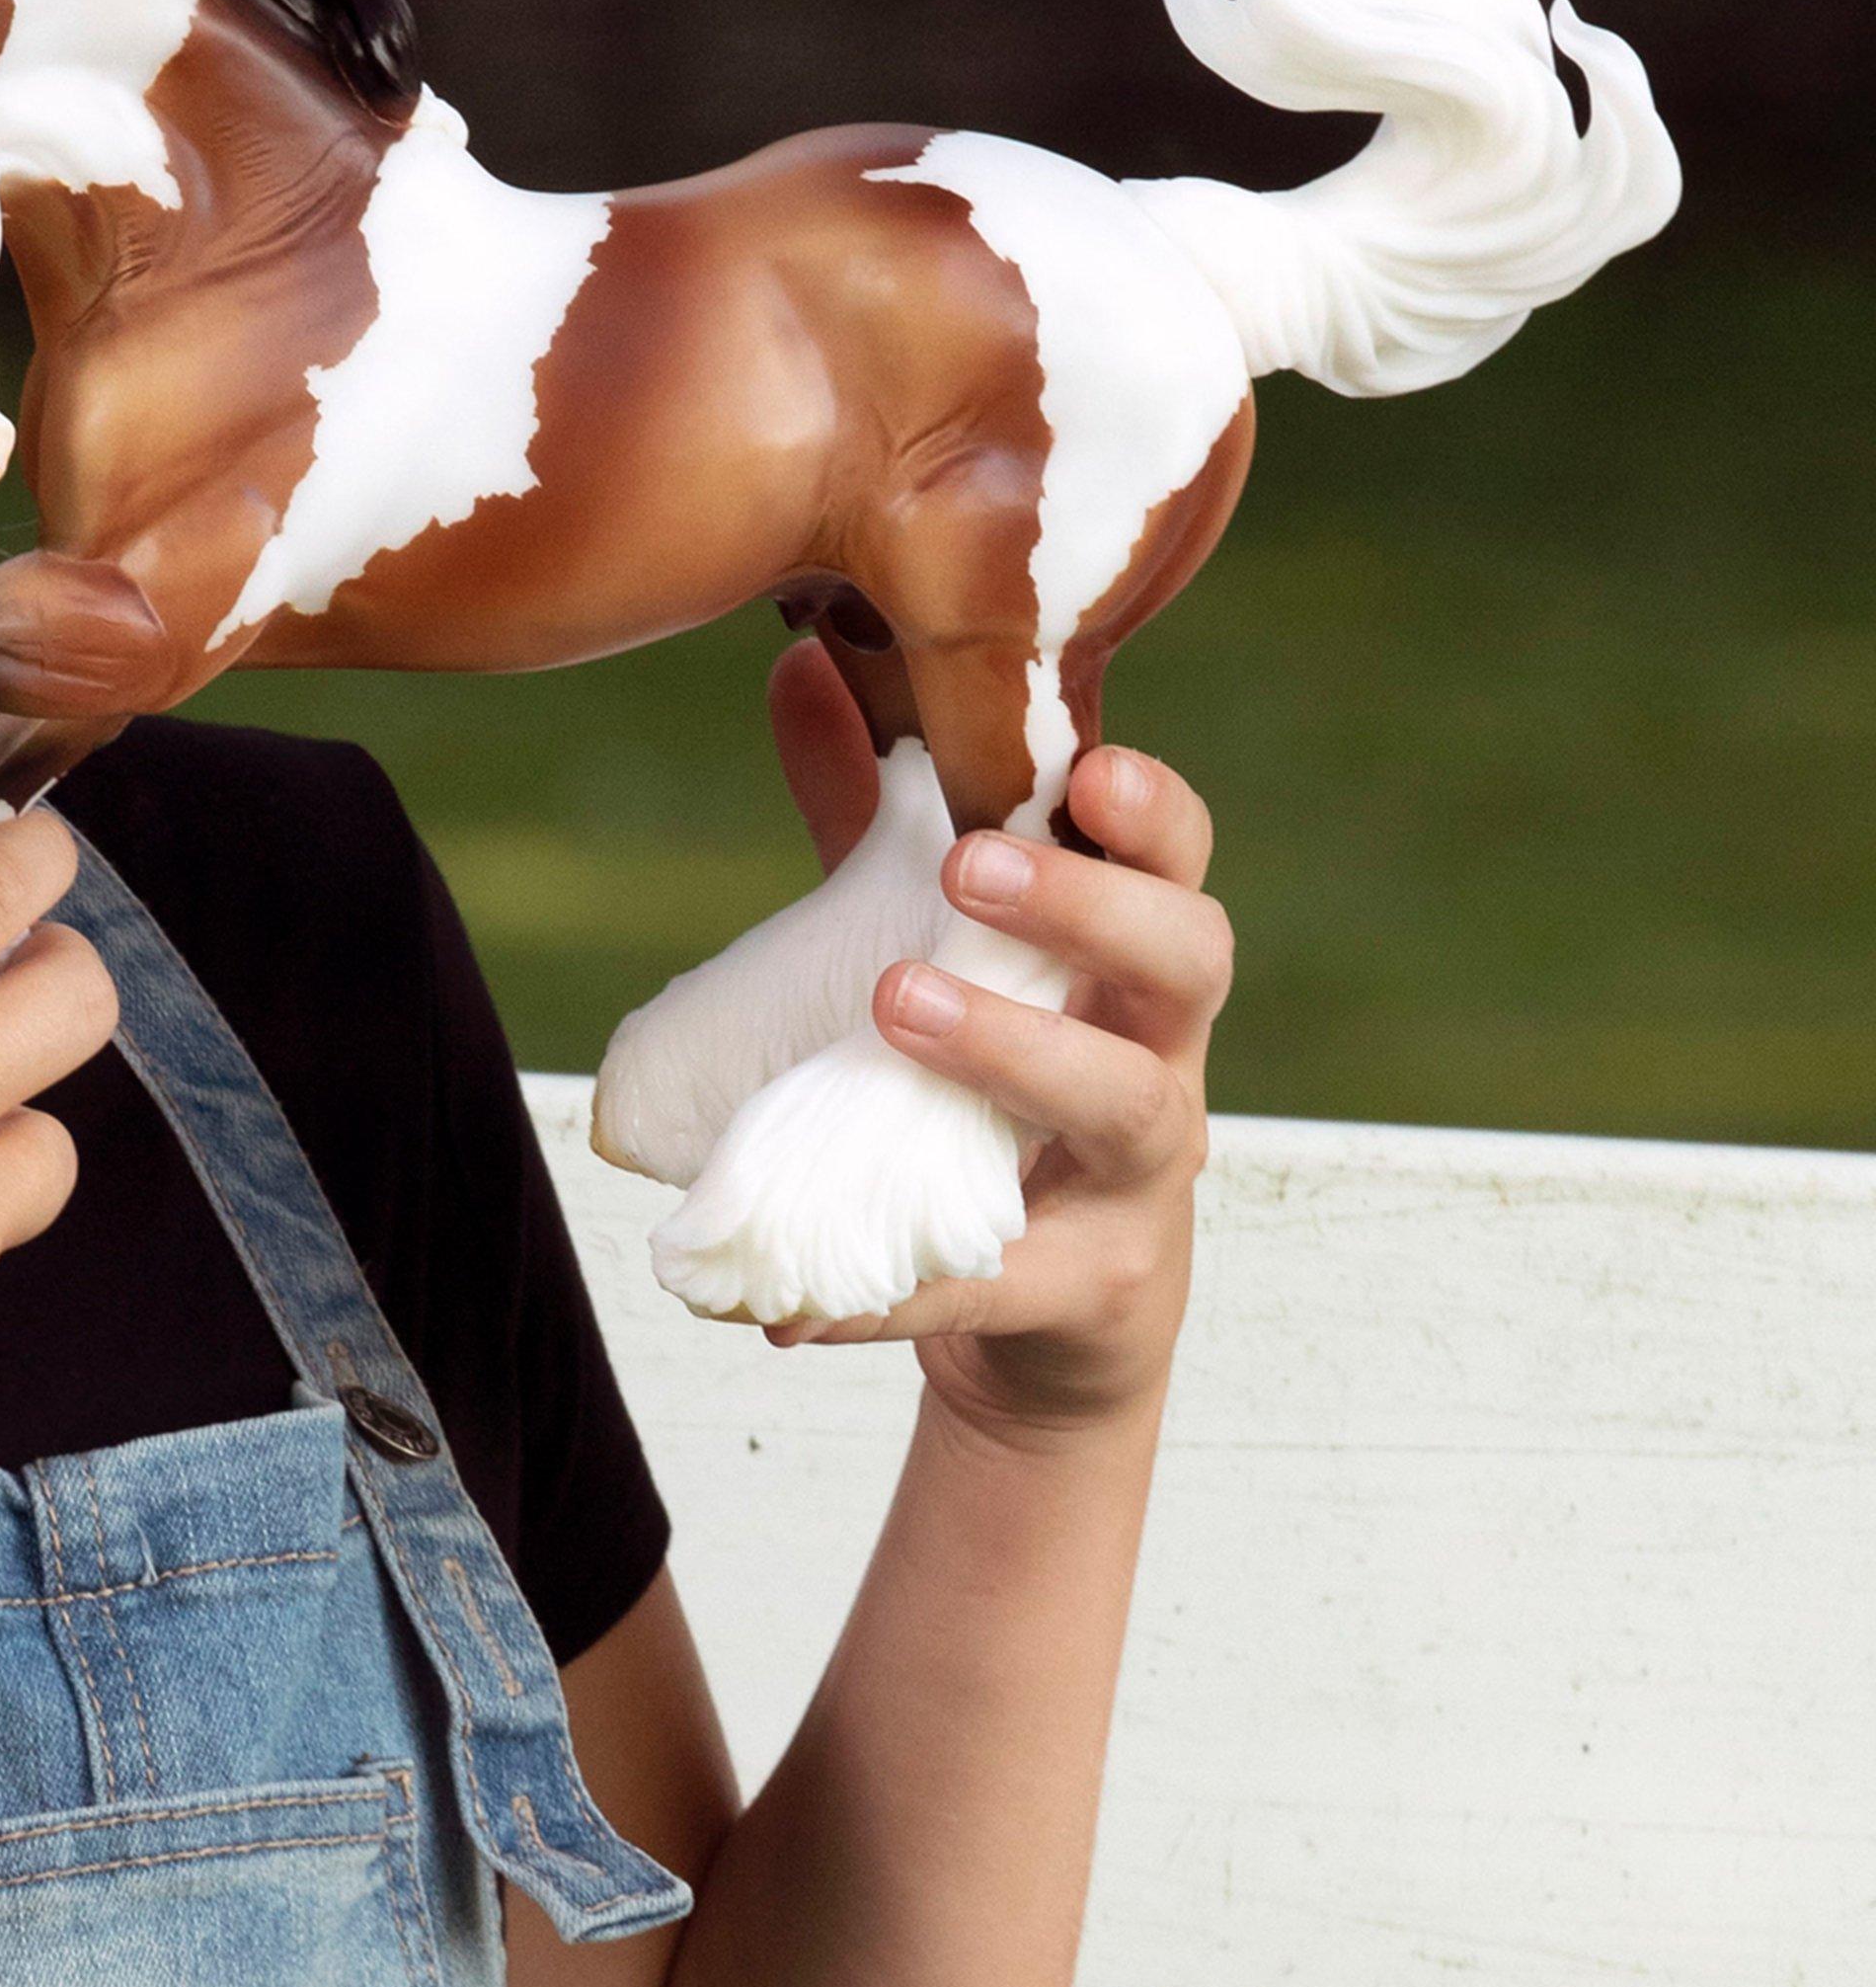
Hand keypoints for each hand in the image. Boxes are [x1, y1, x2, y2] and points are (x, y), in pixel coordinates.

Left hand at [761, 638, 1232, 1433]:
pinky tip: (797, 1301)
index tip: (1090, 767)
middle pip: (1190, 959)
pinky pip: (1001, 1285)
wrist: (1036, 1324)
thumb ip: (874, 823)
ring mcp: (1139, 1181)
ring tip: (894, 1005)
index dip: (1152, 813)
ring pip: (1129, 1104)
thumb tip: (799, 662)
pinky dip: (898, 1292)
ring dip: (1015, 1050)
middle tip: (974, 866)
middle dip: (1094, 906)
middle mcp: (1162, 1056)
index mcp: (1128, 966)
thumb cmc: (990, 1101)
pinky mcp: (1092, 1292)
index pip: (1177, 863)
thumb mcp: (933, 949)